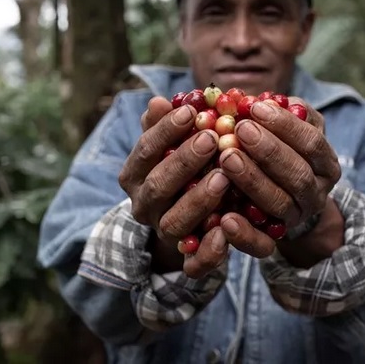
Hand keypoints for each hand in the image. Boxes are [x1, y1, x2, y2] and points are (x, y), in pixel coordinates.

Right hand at [118, 97, 229, 277]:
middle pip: (158, 186)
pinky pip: (195, 263)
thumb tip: (158, 101)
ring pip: (176, 222)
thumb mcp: (169, 148)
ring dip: (198, 200)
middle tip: (212, 138)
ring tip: (224, 178)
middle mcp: (145, 206)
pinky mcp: (187, 260)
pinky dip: (210, 251)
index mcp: (135, 176)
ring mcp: (165, 233)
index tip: (189, 111)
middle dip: (184, 161)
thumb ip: (164, 127)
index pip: (144, 151)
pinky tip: (228, 230)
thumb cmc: (179, 172)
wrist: (184, 225)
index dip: (164, 131)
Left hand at [217, 98, 340, 256]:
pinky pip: (262, 242)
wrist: (287, 201)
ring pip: (279, 204)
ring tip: (226, 158)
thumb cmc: (280, 151)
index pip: (311, 142)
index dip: (284, 125)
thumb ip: (276, 111)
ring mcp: (296, 218)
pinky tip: (224, 218)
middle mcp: (316, 193)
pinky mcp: (274, 240)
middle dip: (268, 150)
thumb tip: (248, 97)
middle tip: (239, 130)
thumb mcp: (286, 129)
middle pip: (298, 174)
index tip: (255, 107)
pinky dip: (244, 233)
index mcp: (325, 162)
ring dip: (253, 180)